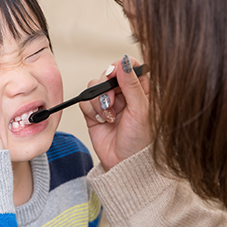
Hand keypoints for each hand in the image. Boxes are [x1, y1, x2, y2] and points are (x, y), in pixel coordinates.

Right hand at [79, 55, 151, 170]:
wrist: (124, 163)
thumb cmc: (140, 142)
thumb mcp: (141, 110)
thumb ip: (132, 85)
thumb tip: (124, 62)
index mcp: (141, 90)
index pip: (130, 66)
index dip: (121, 66)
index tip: (116, 74)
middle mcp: (124, 94)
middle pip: (108, 73)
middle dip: (106, 87)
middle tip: (112, 102)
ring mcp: (109, 102)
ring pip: (94, 86)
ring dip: (98, 101)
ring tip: (108, 116)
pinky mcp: (95, 112)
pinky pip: (85, 100)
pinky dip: (91, 110)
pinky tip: (102, 121)